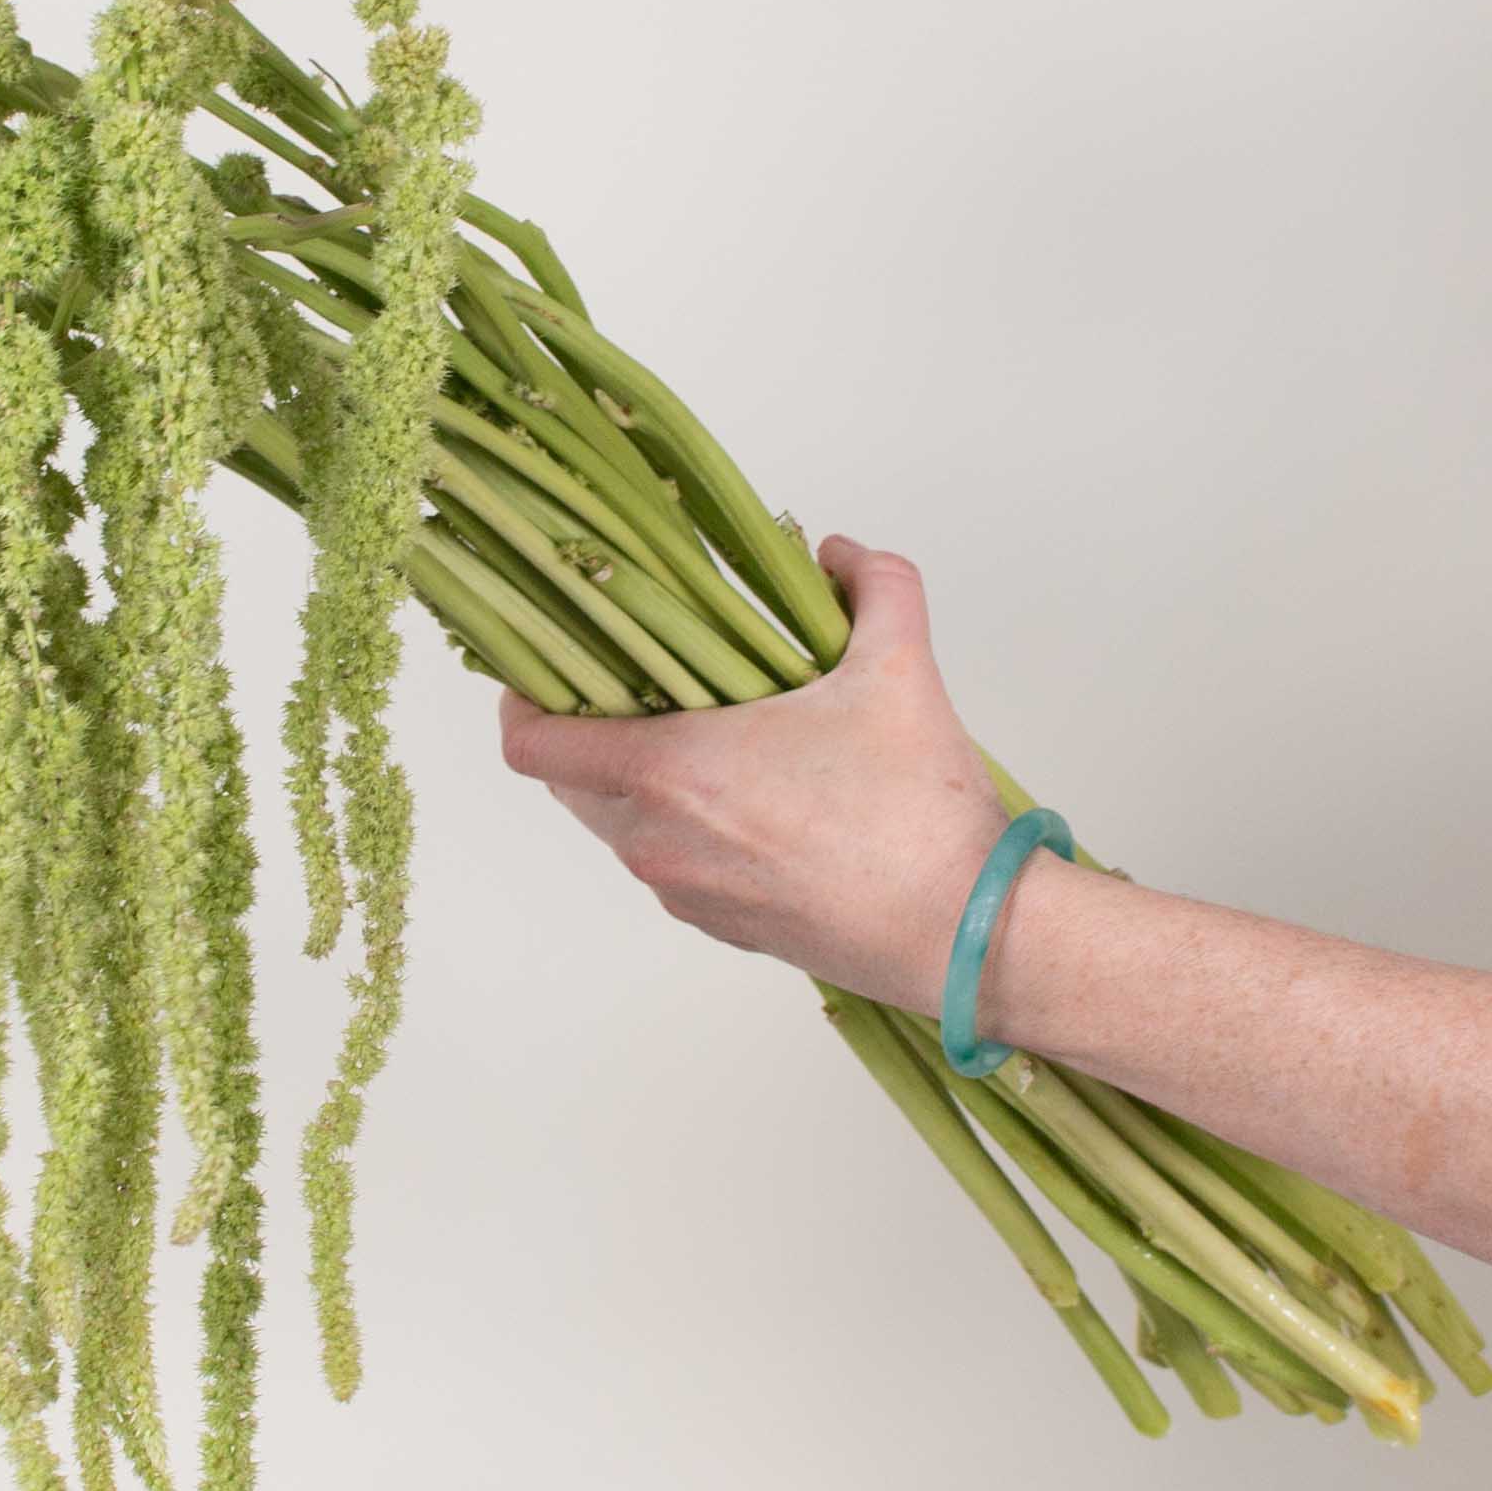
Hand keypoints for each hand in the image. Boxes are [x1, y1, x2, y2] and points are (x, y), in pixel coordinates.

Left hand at [496, 535, 1007, 1010]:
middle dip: (589, 730)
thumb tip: (838, 552)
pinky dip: (686, 828)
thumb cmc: (920, 814)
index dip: (522, 700)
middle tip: (639, 684)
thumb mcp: (900, 669)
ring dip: (641, 780)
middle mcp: (656, 841)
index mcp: (668, 772)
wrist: (969, 938)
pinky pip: (672, 865)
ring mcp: (685, 892)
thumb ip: (873, 586)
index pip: (532, 744)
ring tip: (707, 733)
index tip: (547, 666)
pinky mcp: (722, 927)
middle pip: (569, 781)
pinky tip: (752, 796)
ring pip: (621, 825)